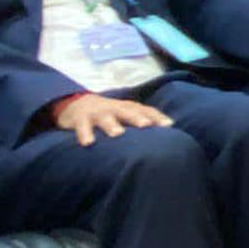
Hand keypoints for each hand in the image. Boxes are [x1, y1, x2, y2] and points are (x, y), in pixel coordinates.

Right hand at [55, 93, 173, 146]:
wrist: (78, 104)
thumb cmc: (111, 114)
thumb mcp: (128, 114)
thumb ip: (146, 121)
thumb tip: (170, 130)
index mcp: (129, 108)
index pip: (146, 111)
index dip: (157, 117)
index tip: (168, 126)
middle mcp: (116, 108)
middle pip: (128, 112)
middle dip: (137, 118)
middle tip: (146, 125)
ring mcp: (98, 113)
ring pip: (106, 118)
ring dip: (112, 125)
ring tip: (117, 134)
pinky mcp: (81, 119)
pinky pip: (83, 127)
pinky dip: (85, 134)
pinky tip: (88, 143)